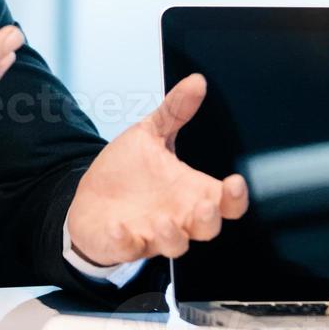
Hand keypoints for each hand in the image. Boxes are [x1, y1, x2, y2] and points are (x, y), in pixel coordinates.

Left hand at [64, 74, 248, 265]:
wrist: (92, 199)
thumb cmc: (130, 171)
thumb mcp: (150, 135)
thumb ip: (175, 111)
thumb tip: (197, 81)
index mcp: (191, 191)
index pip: (227, 202)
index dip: (236, 198)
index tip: (236, 182)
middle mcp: (178, 216)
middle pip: (208, 228)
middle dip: (209, 219)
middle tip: (205, 205)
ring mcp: (152, 233)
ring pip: (175, 245)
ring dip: (171, 236)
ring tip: (162, 220)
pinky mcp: (124, 243)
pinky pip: (128, 249)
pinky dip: (125, 240)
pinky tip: (119, 227)